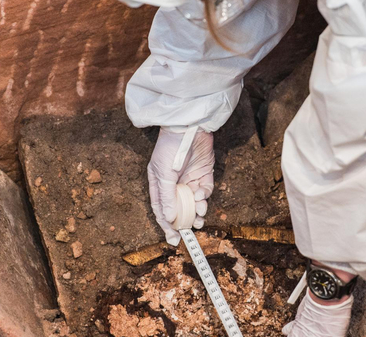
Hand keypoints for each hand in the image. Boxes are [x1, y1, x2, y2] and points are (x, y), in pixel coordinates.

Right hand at [148, 128, 214, 244]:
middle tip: (191, 230)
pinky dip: (204, 196)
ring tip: (199, 214)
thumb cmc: (169, 148)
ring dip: (197, 210)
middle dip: (186, 220)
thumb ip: (167, 196)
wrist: (189, 127)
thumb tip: (168, 218)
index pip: (162, 210)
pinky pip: (205, 191)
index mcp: (160, 184)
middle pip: (180, 208)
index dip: (167, 225)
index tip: (173, 239)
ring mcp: (190, 179)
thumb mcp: (163, 174)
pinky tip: (201, 195)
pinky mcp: (203, 174)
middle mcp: (175, 184)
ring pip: (194, 203)